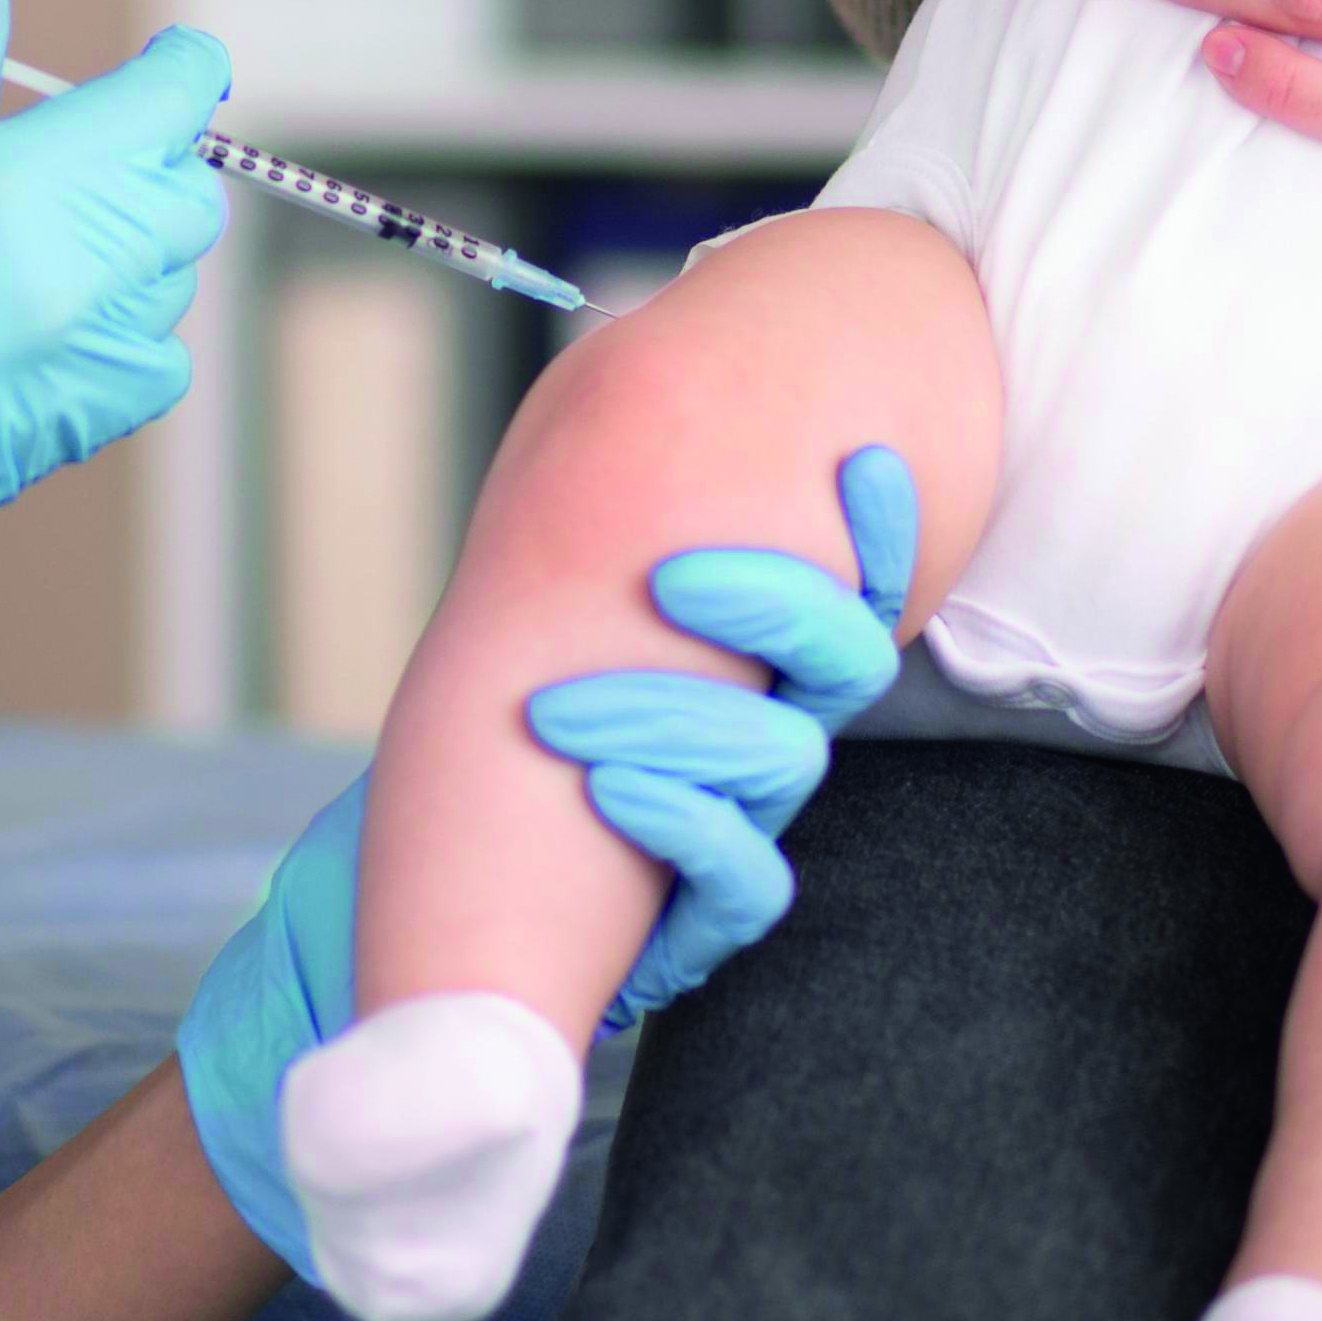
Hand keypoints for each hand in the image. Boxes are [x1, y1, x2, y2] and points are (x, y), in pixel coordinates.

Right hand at [0, 0, 224, 818]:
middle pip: (187, 194)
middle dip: (152, 166)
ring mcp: (82, 360)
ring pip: (173, 281)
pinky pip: (154, 363)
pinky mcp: (77, 431)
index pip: (170, 102)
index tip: (166, 64)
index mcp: (11, 182)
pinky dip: (123, 338)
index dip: (179, 72)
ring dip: (132, 254)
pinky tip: (39, 331)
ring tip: (29, 256)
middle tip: (79, 163)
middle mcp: (69, 269)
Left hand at [179, 448, 915, 1278]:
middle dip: (773, 604)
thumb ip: (602, 547)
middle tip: (666, 576)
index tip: (856, 463)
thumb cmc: (487, 743)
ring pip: (784, 760)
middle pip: (844, 660)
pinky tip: (602, 794)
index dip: (882, 532)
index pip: (852, 591)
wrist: (439, 902)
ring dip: (674, 718)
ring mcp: (740, 823)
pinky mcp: (703, 919)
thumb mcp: (543, 625)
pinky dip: (680, 827)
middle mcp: (761, 738)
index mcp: (745, 664)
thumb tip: (602, 402)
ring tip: (558, 713)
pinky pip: (745, 884)